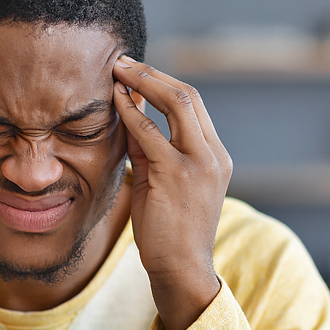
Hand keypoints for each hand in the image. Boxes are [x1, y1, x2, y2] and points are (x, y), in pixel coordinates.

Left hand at [113, 56, 232, 329]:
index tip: (136, 73)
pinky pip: (151, 134)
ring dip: (142, 83)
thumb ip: (148, 150)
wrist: (181, 268)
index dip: (162, 83)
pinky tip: (115, 100)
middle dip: (153, 74)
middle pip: (188, 95)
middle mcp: (213, 154)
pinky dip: (132, 113)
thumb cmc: (169, 228)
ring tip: (116, 71)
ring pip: (177, 104)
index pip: (193, 105)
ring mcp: (200, 163)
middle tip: (122, 61)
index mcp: (214, 155)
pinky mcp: (178, 175)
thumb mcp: (161, 182)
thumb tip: (127, 117)